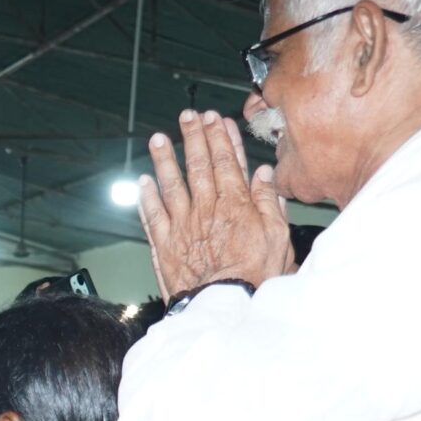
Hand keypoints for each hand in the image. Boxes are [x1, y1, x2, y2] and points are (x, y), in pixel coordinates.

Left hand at [137, 110, 292, 299]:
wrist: (224, 304)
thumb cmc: (255, 276)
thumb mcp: (277, 237)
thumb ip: (268, 204)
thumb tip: (264, 175)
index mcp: (235, 204)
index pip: (226, 161)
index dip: (220, 137)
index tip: (215, 119)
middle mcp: (206, 209)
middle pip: (198, 165)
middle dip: (194, 137)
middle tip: (188, 117)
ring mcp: (182, 225)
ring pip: (171, 184)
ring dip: (165, 159)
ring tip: (159, 139)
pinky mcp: (164, 244)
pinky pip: (152, 215)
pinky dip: (146, 197)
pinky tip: (142, 182)